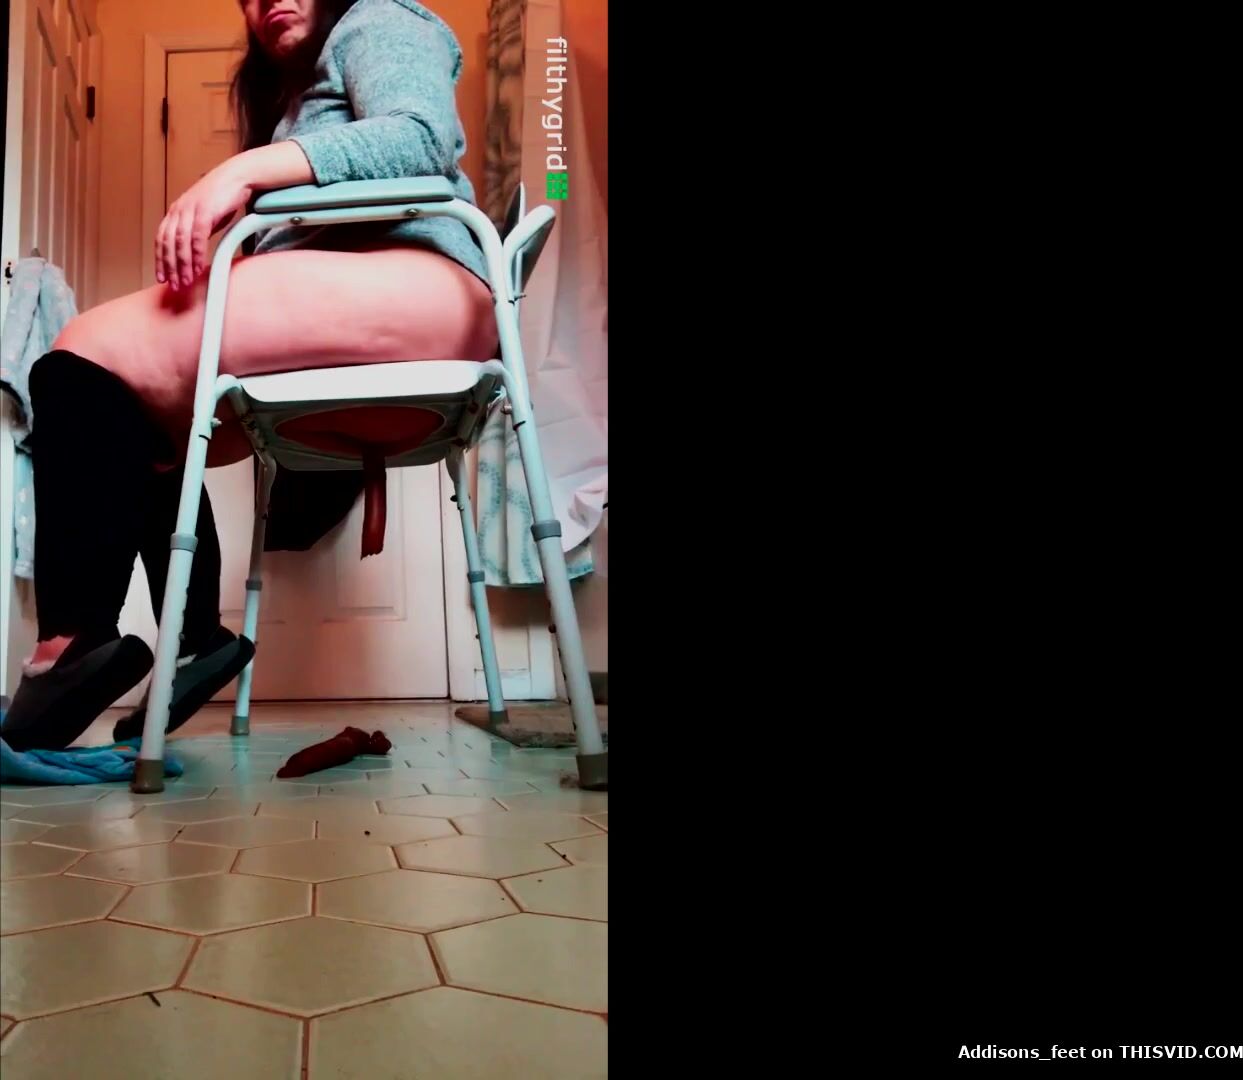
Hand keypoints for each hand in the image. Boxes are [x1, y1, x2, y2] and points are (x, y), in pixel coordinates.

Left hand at [155, 161, 252, 289]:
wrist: (237, 177)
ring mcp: (190, 210)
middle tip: (173, 285)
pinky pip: (196, 237)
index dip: (160, 260)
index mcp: (176, 211)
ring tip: (185, 281)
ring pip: (180, 242)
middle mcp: (179, 210)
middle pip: (168, 243)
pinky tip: (197, 267)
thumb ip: (195, 231)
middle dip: (169, 267)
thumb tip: (193, 251)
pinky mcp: (205, 211)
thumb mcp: (204, 215)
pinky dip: (196, 254)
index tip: (162, 277)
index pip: (161, 239)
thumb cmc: (223, 196)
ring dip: (182, 265)